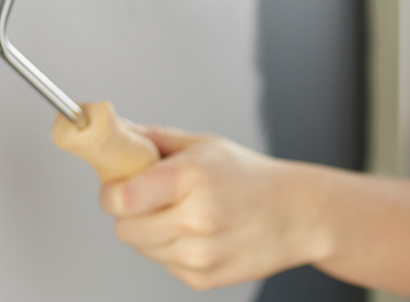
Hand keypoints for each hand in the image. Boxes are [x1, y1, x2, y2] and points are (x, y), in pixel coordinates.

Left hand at [100, 125, 321, 289]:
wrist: (298, 215)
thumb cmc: (251, 177)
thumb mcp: (202, 145)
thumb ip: (151, 139)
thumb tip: (113, 130)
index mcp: (191, 178)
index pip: (122, 198)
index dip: (111, 192)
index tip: (116, 184)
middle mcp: (195, 219)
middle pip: (124, 227)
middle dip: (129, 212)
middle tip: (150, 197)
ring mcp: (199, 254)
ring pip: (141, 247)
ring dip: (149, 230)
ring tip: (180, 212)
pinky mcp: (202, 279)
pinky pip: (162, 263)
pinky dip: (170, 248)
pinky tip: (196, 232)